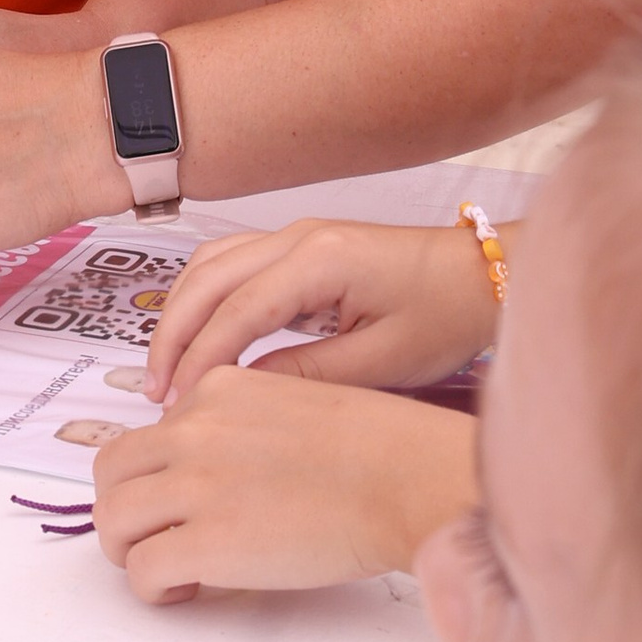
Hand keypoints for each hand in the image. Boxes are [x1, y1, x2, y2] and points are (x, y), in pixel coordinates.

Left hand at [90, 365, 478, 603]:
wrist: (405, 480)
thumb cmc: (375, 450)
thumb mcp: (292, 402)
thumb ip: (241, 423)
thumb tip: (214, 470)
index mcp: (217, 390)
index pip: (151, 433)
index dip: (159, 476)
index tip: (182, 503)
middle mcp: (193, 429)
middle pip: (111, 471)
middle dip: (125, 508)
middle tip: (153, 537)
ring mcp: (194, 486)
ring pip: (113, 520)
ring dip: (131, 550)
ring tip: (168, 570)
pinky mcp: (205, 542)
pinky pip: (142, 570)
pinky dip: (154, 588)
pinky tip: (187, 591)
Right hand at [144, 215, 504, 402]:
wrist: (485, 277)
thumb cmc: (446, 317)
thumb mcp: (382, 362)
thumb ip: (307, 375)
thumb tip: (242, 392)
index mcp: (320, 260)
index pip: (236, 311)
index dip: (200, 359)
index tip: (176, 405)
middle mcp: (300, 237)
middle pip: (208, 278)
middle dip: (173, 334)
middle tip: (155, 394)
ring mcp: (298, 236)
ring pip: (212, 264)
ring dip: (182, 312)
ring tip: (167, 371)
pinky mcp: (303, 247)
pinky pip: (233, 264)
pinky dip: (204, 299)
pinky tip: (199, 338)